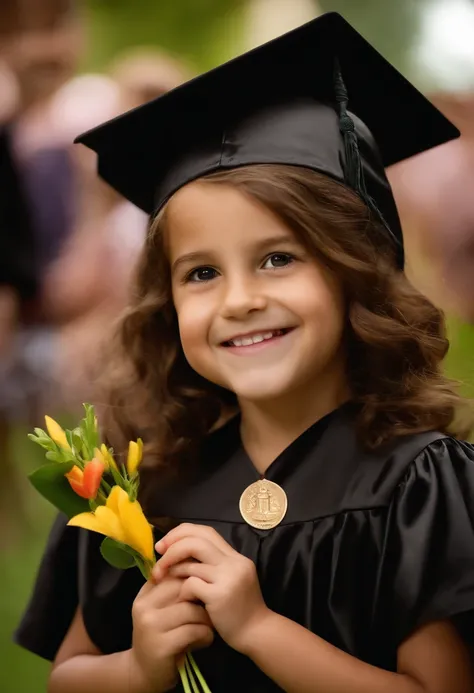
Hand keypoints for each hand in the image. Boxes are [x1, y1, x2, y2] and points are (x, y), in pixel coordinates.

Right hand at [130, 575, 213, 692]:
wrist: (144, 672)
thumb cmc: (160, 635)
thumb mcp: (161, 609)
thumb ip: (173, 590)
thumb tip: (199, 565)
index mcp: (145, 594)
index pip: (174, 572)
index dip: (194, 578)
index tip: (206, 588)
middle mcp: (144, 607)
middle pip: (184, 588)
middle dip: (203, 597)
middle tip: (211, 607)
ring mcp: (151, 626)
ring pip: (191, 609)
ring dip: (206, 619)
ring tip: (208, 626)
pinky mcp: (161, 646)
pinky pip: (193, 630)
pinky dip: (205, 635)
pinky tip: (204, 639)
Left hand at [153, 524, 269, 653]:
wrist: (257, 633)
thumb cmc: (239, 608)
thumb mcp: (230, 579)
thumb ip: (213, 565)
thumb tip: (180, 552)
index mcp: (235, 556)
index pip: (205, 531)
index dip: (181, 533)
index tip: (165, 544)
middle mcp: (233, 563)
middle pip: (196, 541)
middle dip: (172, 547)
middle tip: (158, 556)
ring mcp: (227, 578)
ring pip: (190, 563)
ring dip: (172, 570)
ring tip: (164, 579)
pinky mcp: (219, 595)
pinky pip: (191, 584)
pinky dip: (181, 590)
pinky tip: (183, 600)